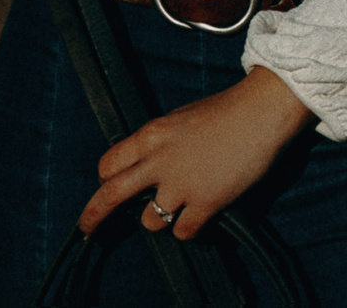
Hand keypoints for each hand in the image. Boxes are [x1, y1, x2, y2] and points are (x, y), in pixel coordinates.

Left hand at [78, 68, 313, 241]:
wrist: (260, 114)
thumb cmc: (223, 112)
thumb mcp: (178, 120)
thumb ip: (159, 144)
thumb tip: (147, 166)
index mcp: (150, 135)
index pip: (109, 164)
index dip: (106, 179)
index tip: (108, 187)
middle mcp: (159, 161)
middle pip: (112, 194)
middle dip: (94, 216)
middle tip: (86, 230)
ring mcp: (182, 184)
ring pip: (150, 222)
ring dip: (160, 221)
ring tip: (178, 210)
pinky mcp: (207, 203)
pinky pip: (184, 233)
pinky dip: (190, 230)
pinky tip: (200, 219)